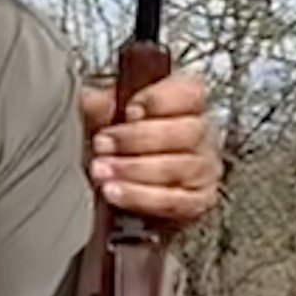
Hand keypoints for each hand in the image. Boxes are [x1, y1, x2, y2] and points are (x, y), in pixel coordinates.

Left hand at [81, 66, 221, 233]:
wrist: (124, 196)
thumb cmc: (122, 150)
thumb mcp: (106, 121)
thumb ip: (101, 108)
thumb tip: (92, 100)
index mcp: (186, 103)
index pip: (189, 92)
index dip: (159, 100)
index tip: (129, 110)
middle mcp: (201, 134)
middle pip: (184, 132)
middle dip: (137, 139)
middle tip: (103, 144)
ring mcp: (203, 170)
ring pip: (177, 168)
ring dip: (133, 169)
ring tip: (102, 170)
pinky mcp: (196, 202)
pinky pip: (173, 202)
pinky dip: (140, 197)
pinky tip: (116, 192)